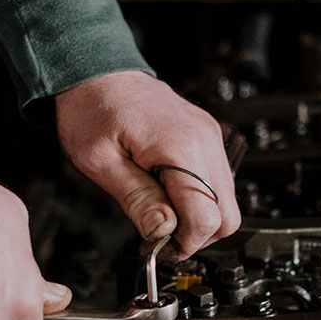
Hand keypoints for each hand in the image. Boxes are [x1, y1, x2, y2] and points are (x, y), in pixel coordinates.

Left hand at [55, 71, 240, 258]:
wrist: (99, 72)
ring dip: (198, 220)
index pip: (206, 217)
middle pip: (227, 216)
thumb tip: (163, 231)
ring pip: (227, 203)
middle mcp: (204, 142)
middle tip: (161, 237)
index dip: (184, 243)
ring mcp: (210, 139)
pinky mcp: (207, 140)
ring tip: (161, 216)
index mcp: (180, 147)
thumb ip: (137, 199)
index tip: (158, 246)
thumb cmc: (93, 110)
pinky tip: (168, 198)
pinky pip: (217, 185)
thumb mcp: (100, 162)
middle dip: (196, 236)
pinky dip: (198, 201)